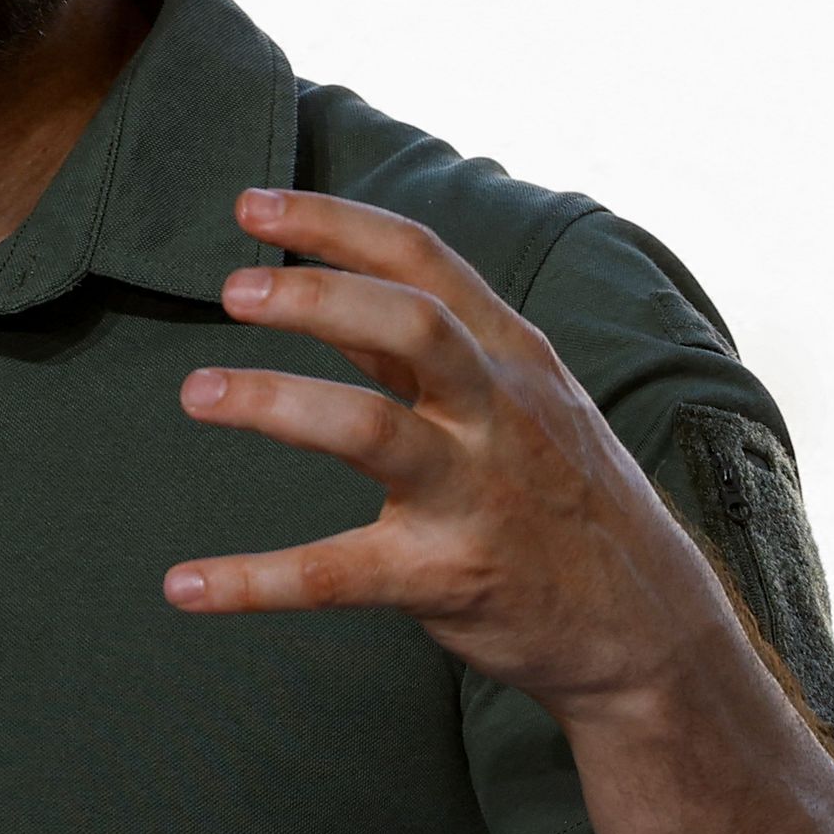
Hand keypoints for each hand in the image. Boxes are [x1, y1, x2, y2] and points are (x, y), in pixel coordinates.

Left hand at [160, 189, 740, 719]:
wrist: (648, 629)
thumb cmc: (563, 497)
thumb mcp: (519, 401)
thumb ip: (423, 350)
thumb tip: (321, 289)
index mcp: (512, 355)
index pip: (423, 260)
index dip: (333, 223)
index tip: (249, 204)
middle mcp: (498, 412)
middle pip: (410, 324)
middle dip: (317, 295)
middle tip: (230, 289)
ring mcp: (477, 494)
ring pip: (372, 430)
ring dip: (277, 403)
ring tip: (196, 392)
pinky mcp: (448, 577)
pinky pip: (337, 574)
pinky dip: (254, 581)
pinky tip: (185, 586)